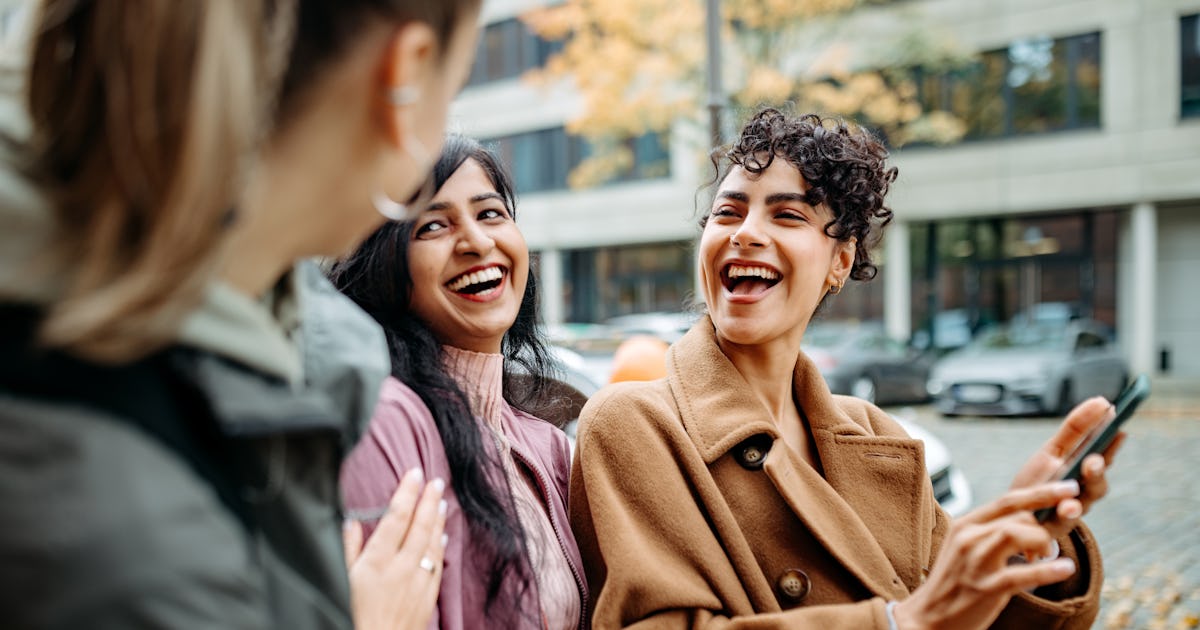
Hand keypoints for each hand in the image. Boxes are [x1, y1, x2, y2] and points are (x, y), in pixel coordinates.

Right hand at [344, 468, 446, 629]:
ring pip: (432, 542)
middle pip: (420, 525)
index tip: (414, 473)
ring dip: (438, 519)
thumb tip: (351, 522)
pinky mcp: (427, 595)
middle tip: (435, 480)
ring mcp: (418, 581)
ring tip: (441, 500)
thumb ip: (348, 549)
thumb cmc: (354, 616)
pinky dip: (441, 546)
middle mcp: (402, 567)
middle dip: (428, 500)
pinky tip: (443, 535)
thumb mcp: (342, 580)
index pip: (396, 516)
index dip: (407, 492)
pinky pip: (438, 564)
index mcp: (377, 560)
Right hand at [892, 481, 1080, 629]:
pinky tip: (1065, 568)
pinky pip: (1022, 574)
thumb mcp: (966, 549)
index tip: (1069, 487)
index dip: (1042, 492)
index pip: (1008, 500)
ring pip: (1017, 534)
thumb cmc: (954, 582)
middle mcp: (968, 538)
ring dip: (1043, 543)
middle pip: (1018, 516)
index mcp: (965, 525)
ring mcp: (975, 562)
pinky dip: (1048, 570)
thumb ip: (991, 532)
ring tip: (1049, 557)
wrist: (927, 616)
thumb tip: (1030, 519)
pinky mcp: (985, 588)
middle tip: (1050, 545)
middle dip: (1044, 527)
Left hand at [1009, 396, 1125, 538]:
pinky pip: (1049, 534)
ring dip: (1073, 506)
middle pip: (1096, 487)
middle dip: (1095, 475)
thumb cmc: (1039, 480)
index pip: (1103, 459)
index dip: (1111, 447)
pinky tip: (1054, 518)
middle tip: (1092, 462)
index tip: (1118, 430)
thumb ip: (1076, 429)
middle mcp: (1080, 496)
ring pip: (1075, 512)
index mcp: (1083, 475)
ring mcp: (1064, 516)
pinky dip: (1051, 528)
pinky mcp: (1046, 534)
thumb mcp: (1054, 451)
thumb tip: (1102, 401)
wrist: (1014, 517)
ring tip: (1069, 505)